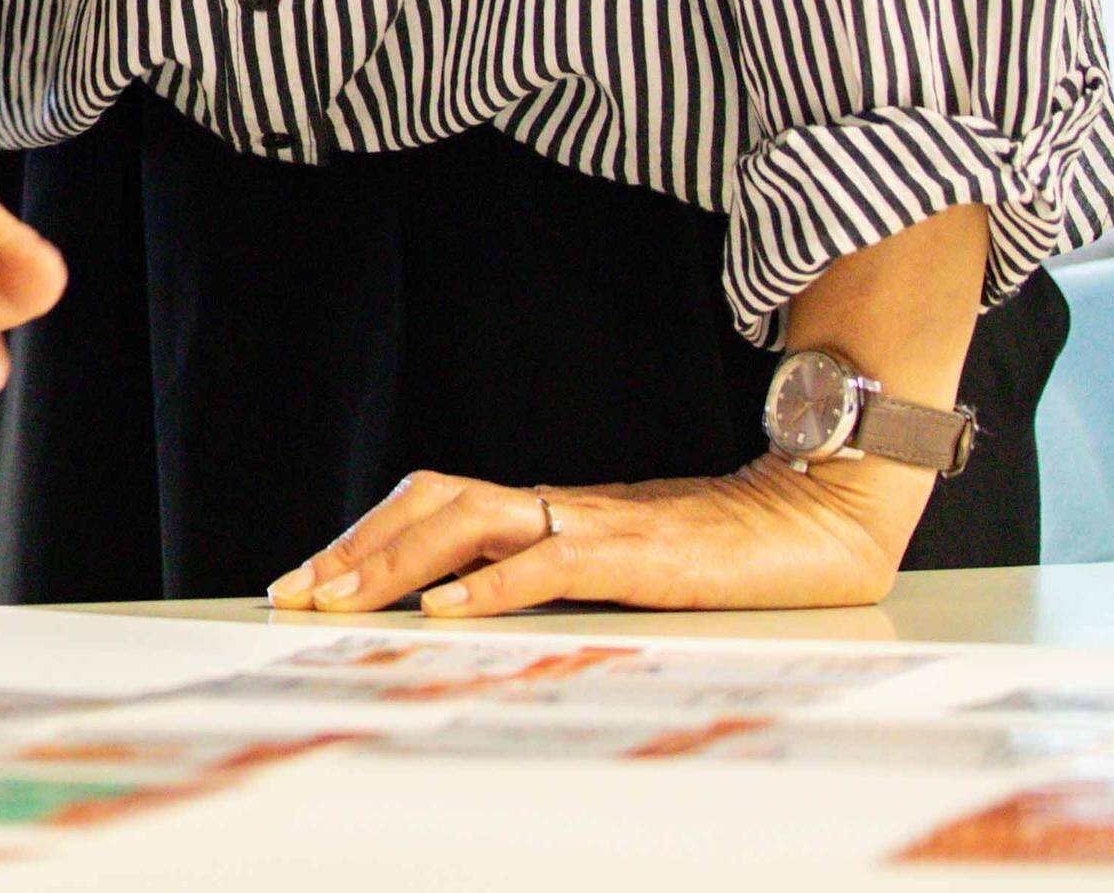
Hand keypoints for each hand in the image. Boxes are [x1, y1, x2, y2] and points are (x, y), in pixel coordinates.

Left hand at [269, 455, 930, 619]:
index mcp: (547, 507)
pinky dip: (492, 584)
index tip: (306, 579)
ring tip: (344, 598)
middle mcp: (559, 503)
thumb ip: (549, 570)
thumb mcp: (616, 566)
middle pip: (431, 504)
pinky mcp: (641, 551)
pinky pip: (552, 561)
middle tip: (295, 590)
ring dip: (398, 562)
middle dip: (356, 548)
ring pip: (471, 523)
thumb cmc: (721, 551)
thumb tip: (469, 599)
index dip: (365, 537)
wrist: (818, 520)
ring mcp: (597, 521)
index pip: (431, 504)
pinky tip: (447, 609)